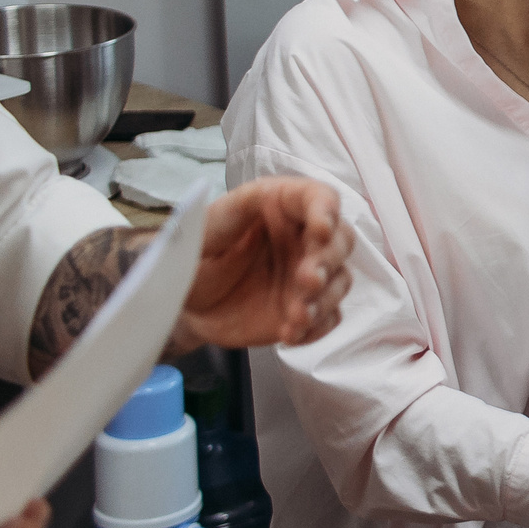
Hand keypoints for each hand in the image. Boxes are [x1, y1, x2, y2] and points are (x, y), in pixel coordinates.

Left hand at [174, 177, 353, 356]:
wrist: (188, 306)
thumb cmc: (194, 260)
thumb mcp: (203, 230)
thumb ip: (231, 211)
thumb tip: (259, 194)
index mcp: (281, 208)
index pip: (318, 197)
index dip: (326, 209)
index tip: (321, 229)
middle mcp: (303, 239)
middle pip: (340, 240)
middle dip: (328, 262)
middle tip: (306, 282)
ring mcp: (309, 275)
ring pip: (340, 280)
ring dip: (323, 299)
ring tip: (295, 317)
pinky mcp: (308, 307)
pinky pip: (329, 317)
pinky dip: (317, 327)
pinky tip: (291, 333)